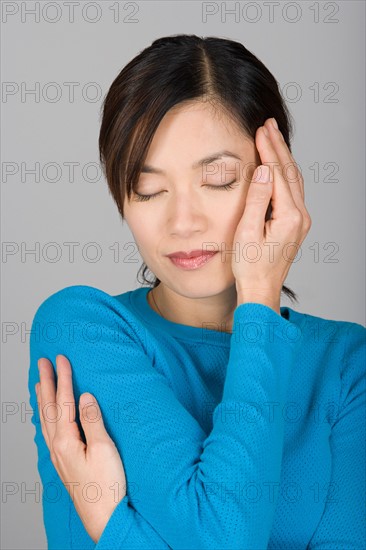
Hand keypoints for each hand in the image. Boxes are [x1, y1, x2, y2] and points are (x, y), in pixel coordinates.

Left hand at [35, 354, 126, 542]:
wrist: (104, 517)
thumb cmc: (107, 485)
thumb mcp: (104, 449)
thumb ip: (93, 421)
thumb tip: (85, 397)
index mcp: (66, 440)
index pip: (63, 401)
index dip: (63, 378)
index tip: (61, 359)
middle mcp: (57, 446)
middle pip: (48, 407)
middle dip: (46, 382)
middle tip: (42, 362)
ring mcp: (58, 455)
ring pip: (45, 419)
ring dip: (42, 398)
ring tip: (39, 382)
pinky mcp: (63, 462)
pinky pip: (48, 431)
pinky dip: (45, 416)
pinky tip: (46, 415)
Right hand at [232, 117, 311, 311]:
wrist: (261, 289)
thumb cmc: (251, 266)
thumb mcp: (248, 232)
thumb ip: (258, 199)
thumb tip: (265, 170)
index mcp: (290, 216)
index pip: (279, 174)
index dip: (269, 150)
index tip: (260, 130)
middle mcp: (300, 216)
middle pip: (290, 173)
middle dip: (278, 147)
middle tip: (268, 125)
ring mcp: (300, 221)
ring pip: (293, 181)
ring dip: (283, 158)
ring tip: (272, 138)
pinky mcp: (295, 224)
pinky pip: (292, 191)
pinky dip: (285, 173)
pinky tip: (278, 166)